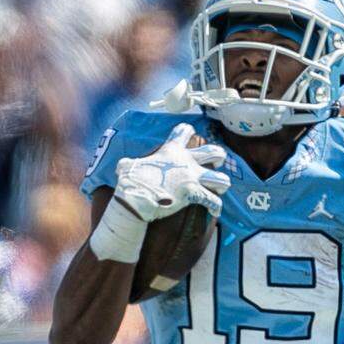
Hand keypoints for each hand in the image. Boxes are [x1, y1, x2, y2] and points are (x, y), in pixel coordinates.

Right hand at [114, 123, 229, 221]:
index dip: (188, 132)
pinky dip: (216, 207)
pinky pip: (214, 201)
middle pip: (214, 152)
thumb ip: (132, 162)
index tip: (191, 135)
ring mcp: (192, 178)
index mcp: (171, 150)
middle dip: (218, 158)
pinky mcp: (194, 194)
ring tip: (217, 189)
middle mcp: (186, 161)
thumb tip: (121, 166)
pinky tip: (214, 211)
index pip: (184, 131)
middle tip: (213, 165)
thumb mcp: (128, 164)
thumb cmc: (130, 181)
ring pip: (222, 178)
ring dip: (222, 184)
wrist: (136, 197)